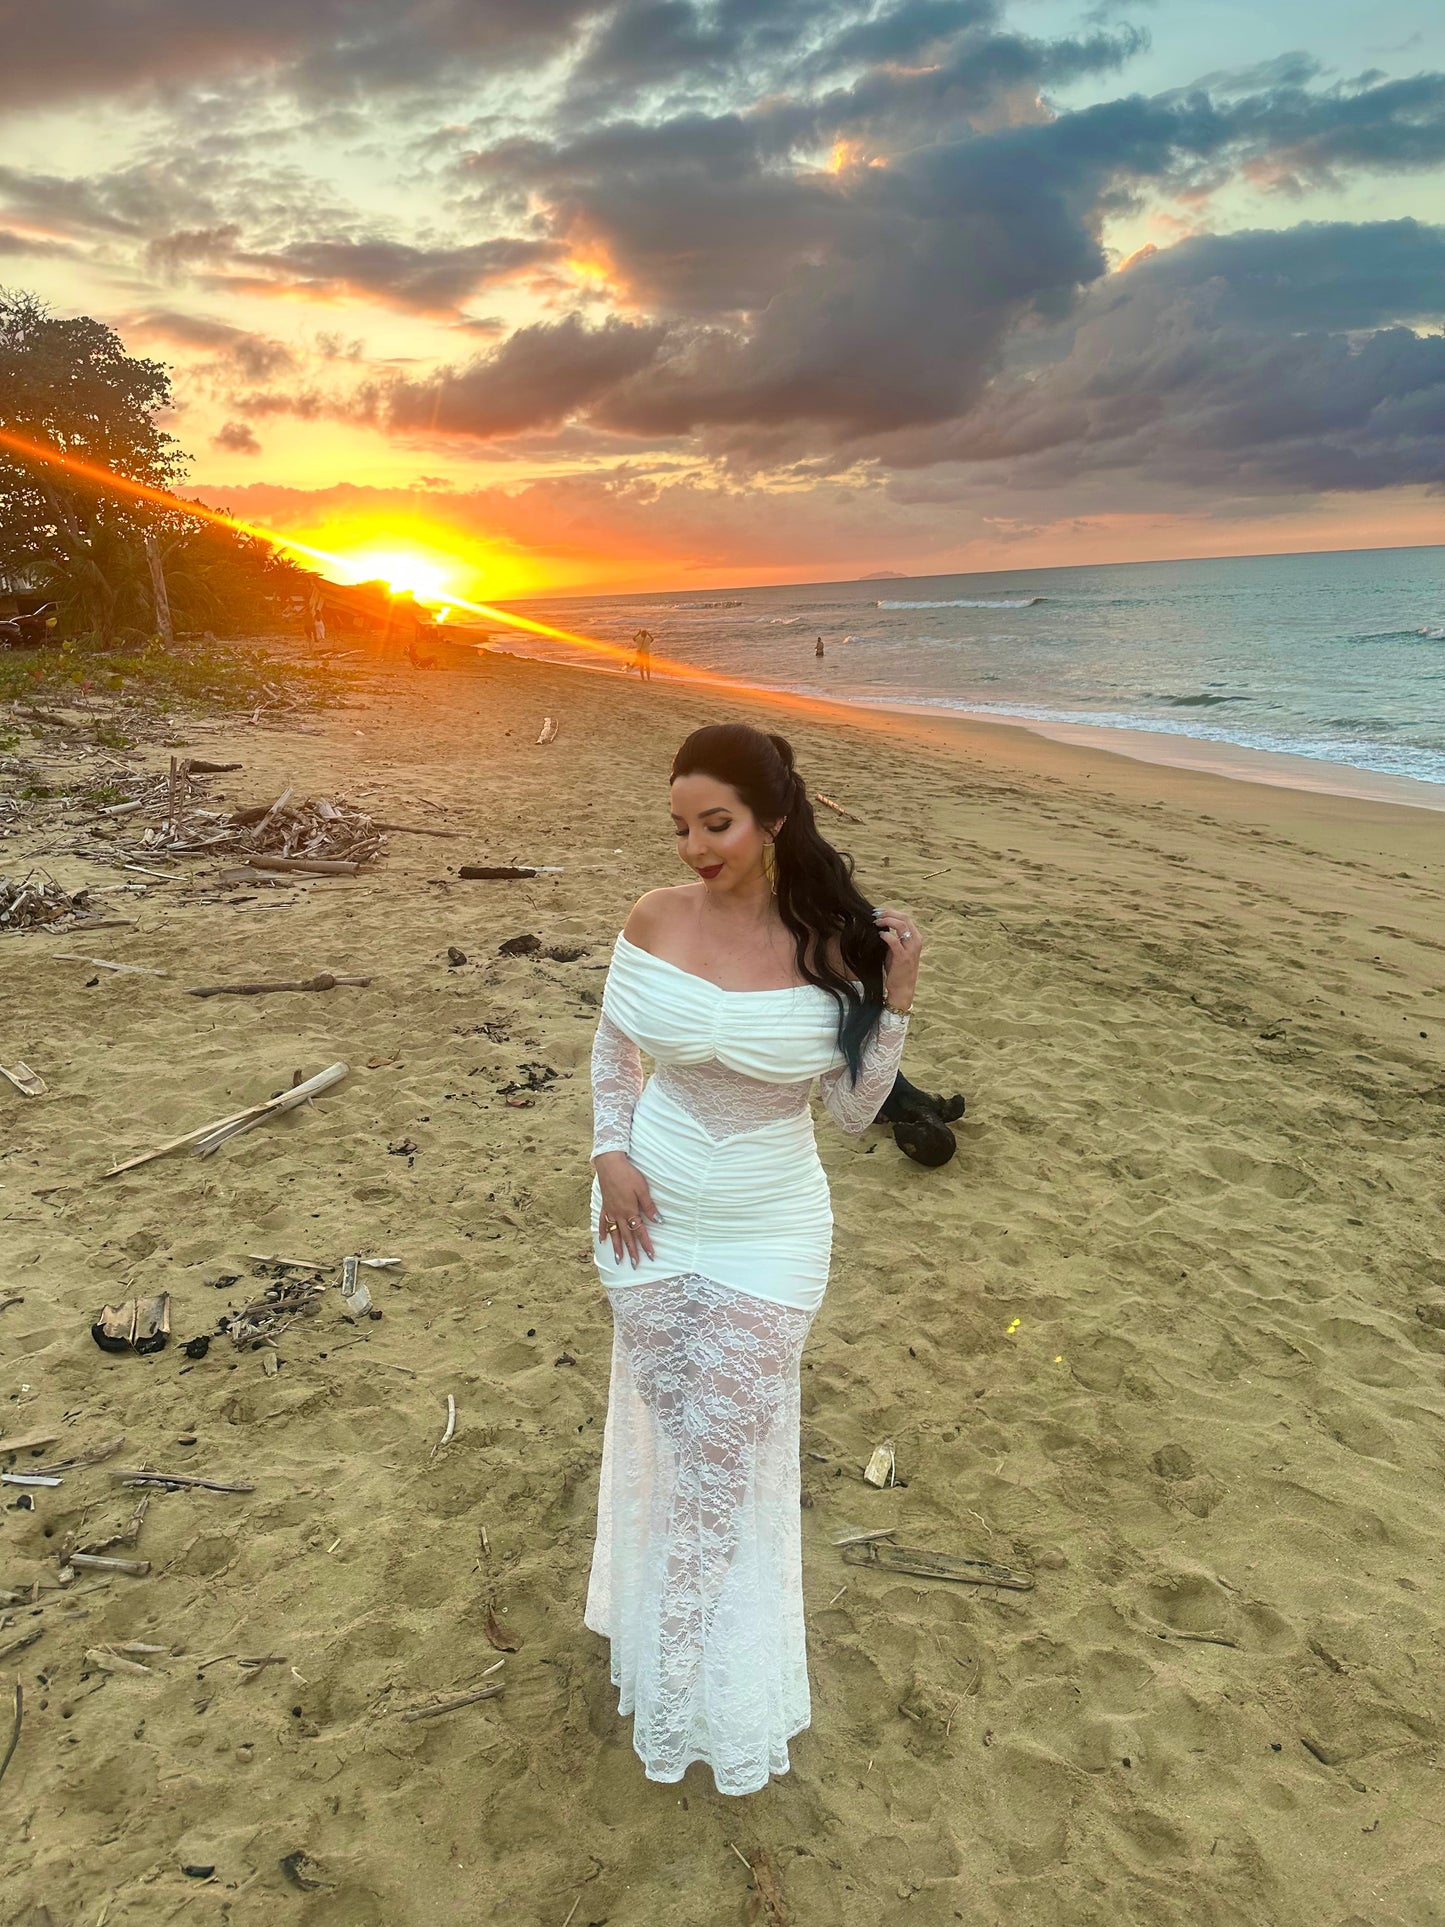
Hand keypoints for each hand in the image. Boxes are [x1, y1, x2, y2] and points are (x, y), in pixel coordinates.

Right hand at [593, 1151, 660, 1267]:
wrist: (610, 1164)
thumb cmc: (628, 1175)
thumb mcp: (642, 1189)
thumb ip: (649, 1207)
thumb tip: (659, 1222)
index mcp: (630, 1211)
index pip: (640, 1232)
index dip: (645, 1245)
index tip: (650, 1256)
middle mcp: (619, 1214)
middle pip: (626, 1236)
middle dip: (631, 1251)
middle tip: (635, 1265)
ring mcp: (610, 1211)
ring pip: (614, 1233)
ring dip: (617, 1247)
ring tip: (618, 1260)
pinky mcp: (605, 1206)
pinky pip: (603, 1222)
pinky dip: (604, 1232)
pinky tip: (603, 1240)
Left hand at [873, 905, 922, 1007]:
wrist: (902, 988)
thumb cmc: (898, 970)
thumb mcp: (896, 951)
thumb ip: (892, 938)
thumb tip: (878, 926)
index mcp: (916, 938)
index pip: (905, 917)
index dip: (891, 912)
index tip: (878, 912)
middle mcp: (916, 941)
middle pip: (904, 918)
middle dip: (888, 913)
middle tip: (875, 914)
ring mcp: (911, 949)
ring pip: (901, 925)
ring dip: (887, 921)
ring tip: (876, 922)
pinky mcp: (903, 957)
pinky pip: (894, 940)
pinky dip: (886, 935)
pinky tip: (879, 935)